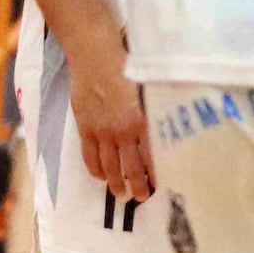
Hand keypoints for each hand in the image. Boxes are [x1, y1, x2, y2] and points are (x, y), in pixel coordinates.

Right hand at [71, 40, 153, 201]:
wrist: (94, 55)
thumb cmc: (127, 65)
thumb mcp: (150, 88)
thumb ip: (157, 109)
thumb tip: (169, 125)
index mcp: (142, 121)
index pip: (153, 156)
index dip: (156, 172)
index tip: (162, 184)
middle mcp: (121, 132)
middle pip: (130, 167)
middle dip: (137, 185)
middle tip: (142, 197)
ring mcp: (100, 132)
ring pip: (108, 166)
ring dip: (115, 182)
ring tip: (121, 194)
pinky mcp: (84, 127)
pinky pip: (89, 156)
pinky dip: (95, 169)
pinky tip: (100, 176)